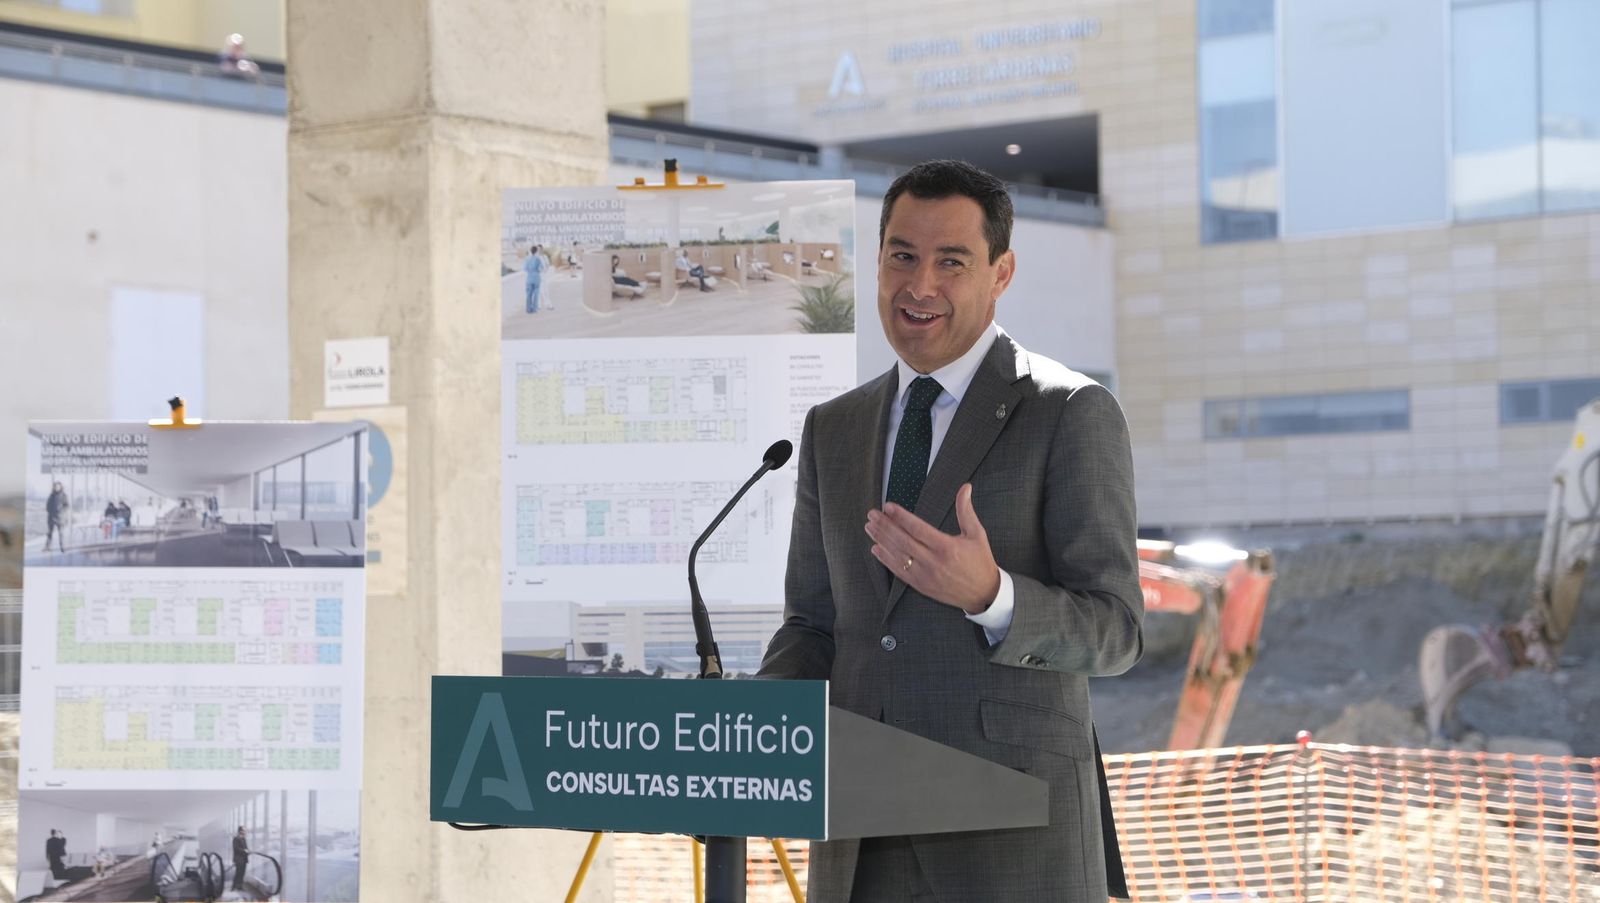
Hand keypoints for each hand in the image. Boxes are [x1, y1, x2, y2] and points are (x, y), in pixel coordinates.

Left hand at [865, 483, 1000, 613]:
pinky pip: (899, 572)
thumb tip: (965, 487)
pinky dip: (885, 560)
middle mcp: (934, 562)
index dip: (900, 516)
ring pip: (898, 556)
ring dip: (881, 540)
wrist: (984, 594)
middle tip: (872, 514)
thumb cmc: (980, 561)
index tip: (888, 506)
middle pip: (903, 541)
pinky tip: (875, 549)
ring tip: (869, 527)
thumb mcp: (977, 534)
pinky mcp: (921, 586)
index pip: (917, 528)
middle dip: (885, 526)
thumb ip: (966, 510)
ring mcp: (925, 576)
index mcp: (947, 547)